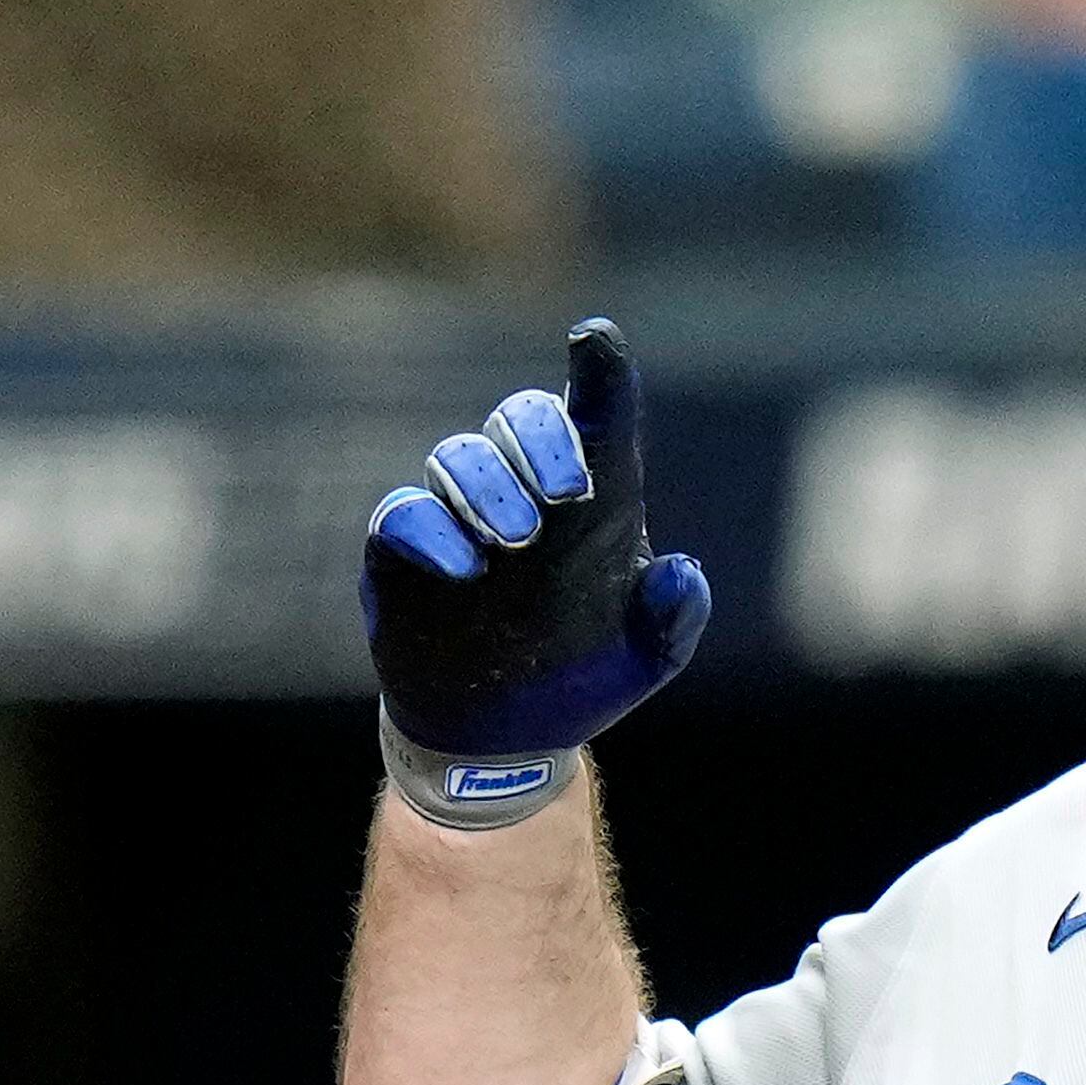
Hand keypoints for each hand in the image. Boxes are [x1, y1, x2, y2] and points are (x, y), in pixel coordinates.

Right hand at [363, 318, 711, 828]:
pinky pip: (403, 515)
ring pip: (458, 457)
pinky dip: (431, 529)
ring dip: (490, 486)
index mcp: (592, 503)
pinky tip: (467, 566)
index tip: (595, 341)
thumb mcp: (645, 662)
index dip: (598, 375)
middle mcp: (524, 494)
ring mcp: (459, 520)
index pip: (595, 418)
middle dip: (541, 439)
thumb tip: (682, 573)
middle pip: (520, 419)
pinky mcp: (404, 557)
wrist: (505, 743)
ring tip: (517, 542)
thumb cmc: (579, 682)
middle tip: (569, 494)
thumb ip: (673, 620)